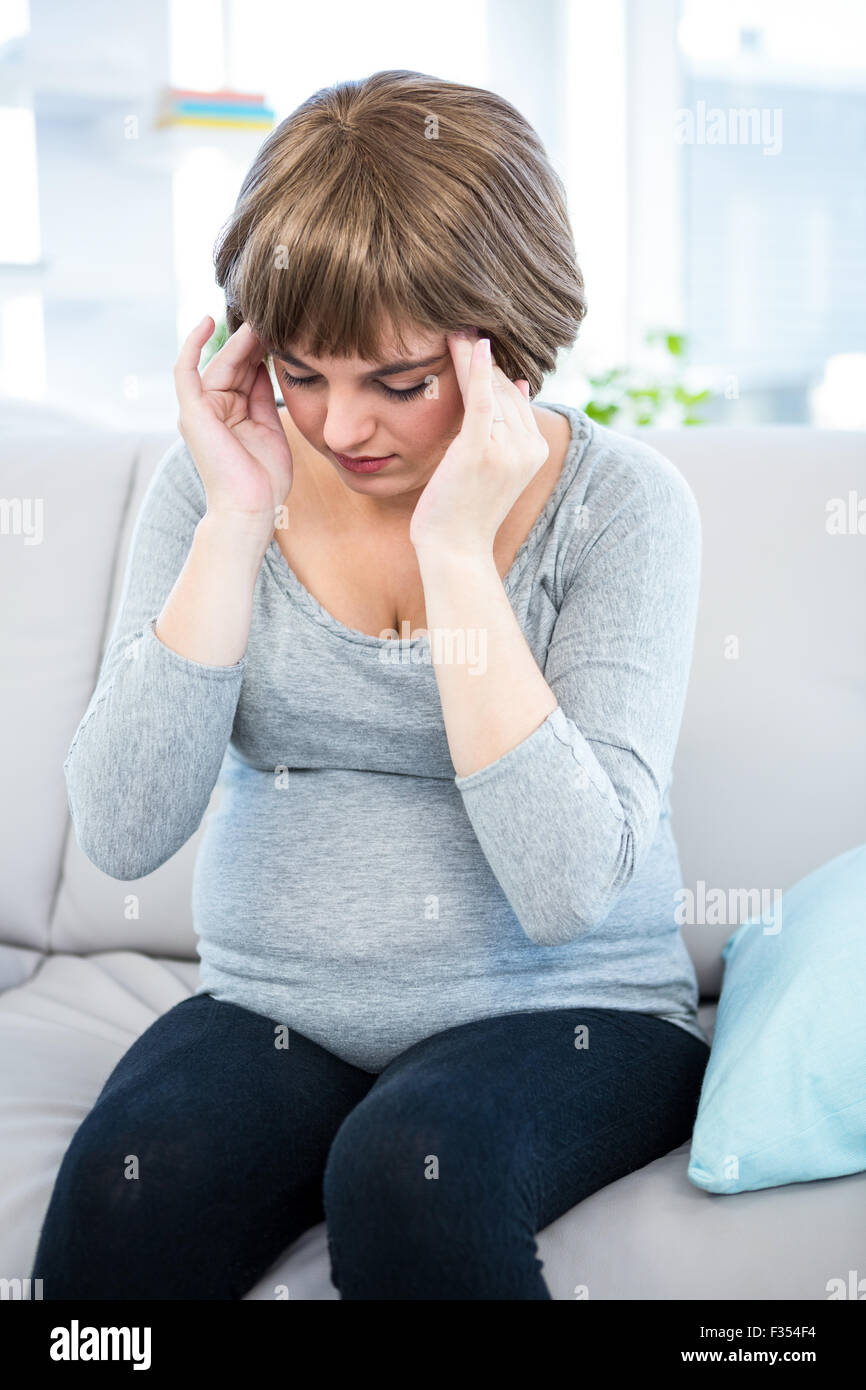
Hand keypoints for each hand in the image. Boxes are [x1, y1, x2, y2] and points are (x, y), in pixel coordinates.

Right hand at [174, 317, 292, 531]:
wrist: (252, 509)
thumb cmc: (264, 479)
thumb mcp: (270, 428)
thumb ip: (264, 395)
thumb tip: (265, 363)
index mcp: (232, 412)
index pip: (247, 370)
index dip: (263, 349)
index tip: (285, 328)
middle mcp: (212, 407)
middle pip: (234, 362)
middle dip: (254, 339)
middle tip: (277, 314)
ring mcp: (200, 408)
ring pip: (218, 362)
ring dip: (238, 339)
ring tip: (260, 316)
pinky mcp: (192, 410)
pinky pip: (186, 369)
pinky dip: (193, 343)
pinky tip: (208, 320)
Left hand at [409, 330, 548, 557]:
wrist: (455, 549)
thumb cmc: (465, 511)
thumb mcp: (496, 467)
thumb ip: (510, 427)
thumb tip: (519, 385)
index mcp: (535, 451)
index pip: (515, 399)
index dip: (495, 371)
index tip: (478, 341)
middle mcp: (527, 448)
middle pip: (504, 391)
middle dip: (484, 360)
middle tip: (462, 325)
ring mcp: (506, 449)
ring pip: (490, 392)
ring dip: (471, 358)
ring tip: (454, 330)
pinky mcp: (479, 450)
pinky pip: (482, 400)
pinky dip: (477, 370)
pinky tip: (473, 344)